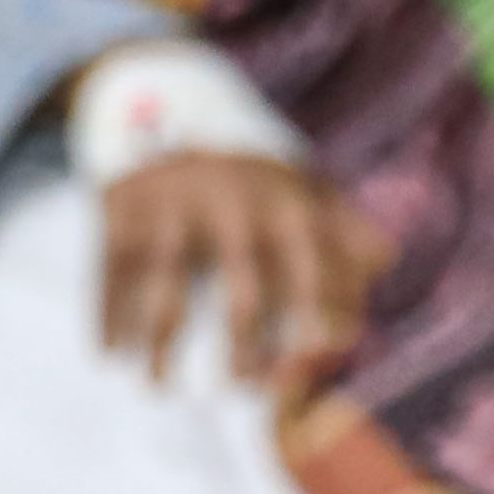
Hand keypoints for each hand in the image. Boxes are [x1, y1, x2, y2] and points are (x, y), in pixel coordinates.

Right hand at [98, 150, 379, 394]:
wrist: (168, 104)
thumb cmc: (252, 174)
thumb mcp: (302, 184)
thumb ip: (345, 225)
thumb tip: (384, 260)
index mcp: (283, 202)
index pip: (312, 270)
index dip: (318, 317)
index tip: (315, 361)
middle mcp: (230, 203)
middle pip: (242, 292)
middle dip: (243, 348)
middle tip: (241, 389)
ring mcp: (171, 206)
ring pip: (167, 290)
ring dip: (160, 347)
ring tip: (157, 388)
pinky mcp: (120, 209)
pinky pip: (112, 275)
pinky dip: (109, 318)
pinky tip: (108, 354)